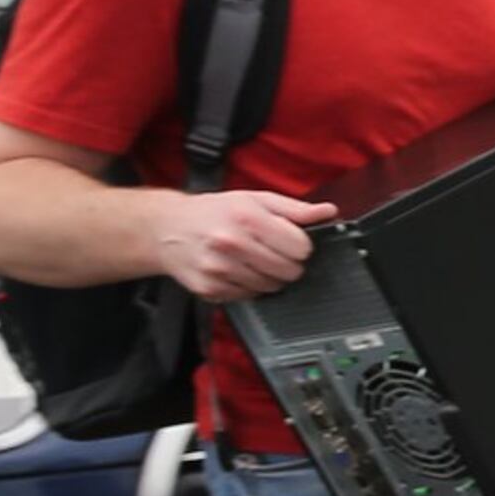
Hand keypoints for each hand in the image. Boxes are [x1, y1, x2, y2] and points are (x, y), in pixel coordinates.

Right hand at [153, 190, 335, 300]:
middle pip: (289, 270)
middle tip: (272, 252)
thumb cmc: (214, 212)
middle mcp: (231, 243)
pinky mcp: (209, 288)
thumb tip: (328, 212)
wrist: (166, 228)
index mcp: (247, 218)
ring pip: (271, 287)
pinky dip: (249, 287)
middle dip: (288, 263)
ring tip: (253, 260)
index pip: (300, 248)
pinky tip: (237, 270)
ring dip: (270, 277)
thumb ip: (295, 209)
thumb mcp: (255, 199)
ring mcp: (218, 268)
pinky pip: (248, 296)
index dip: (301, 246)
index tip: (292, 242)